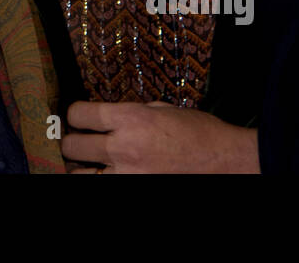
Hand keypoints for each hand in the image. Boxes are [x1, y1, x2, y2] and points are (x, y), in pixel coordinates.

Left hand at [62, 100, 259, 172]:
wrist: (226, 161)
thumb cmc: (200, 132)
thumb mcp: (162, 109)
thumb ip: (132, 112)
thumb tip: (110, 117)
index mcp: (130, 118)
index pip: (79, 114)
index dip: (75, 113)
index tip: (78, 116)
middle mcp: (123, 146)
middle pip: (72, 146)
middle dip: (72, 141)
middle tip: (78, 140)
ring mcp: (127, 174)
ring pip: (80, 174)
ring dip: (81, 167)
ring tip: (88, 162)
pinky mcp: (134, 189)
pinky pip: (103, 185)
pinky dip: (101, 179)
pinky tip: (106, 173)